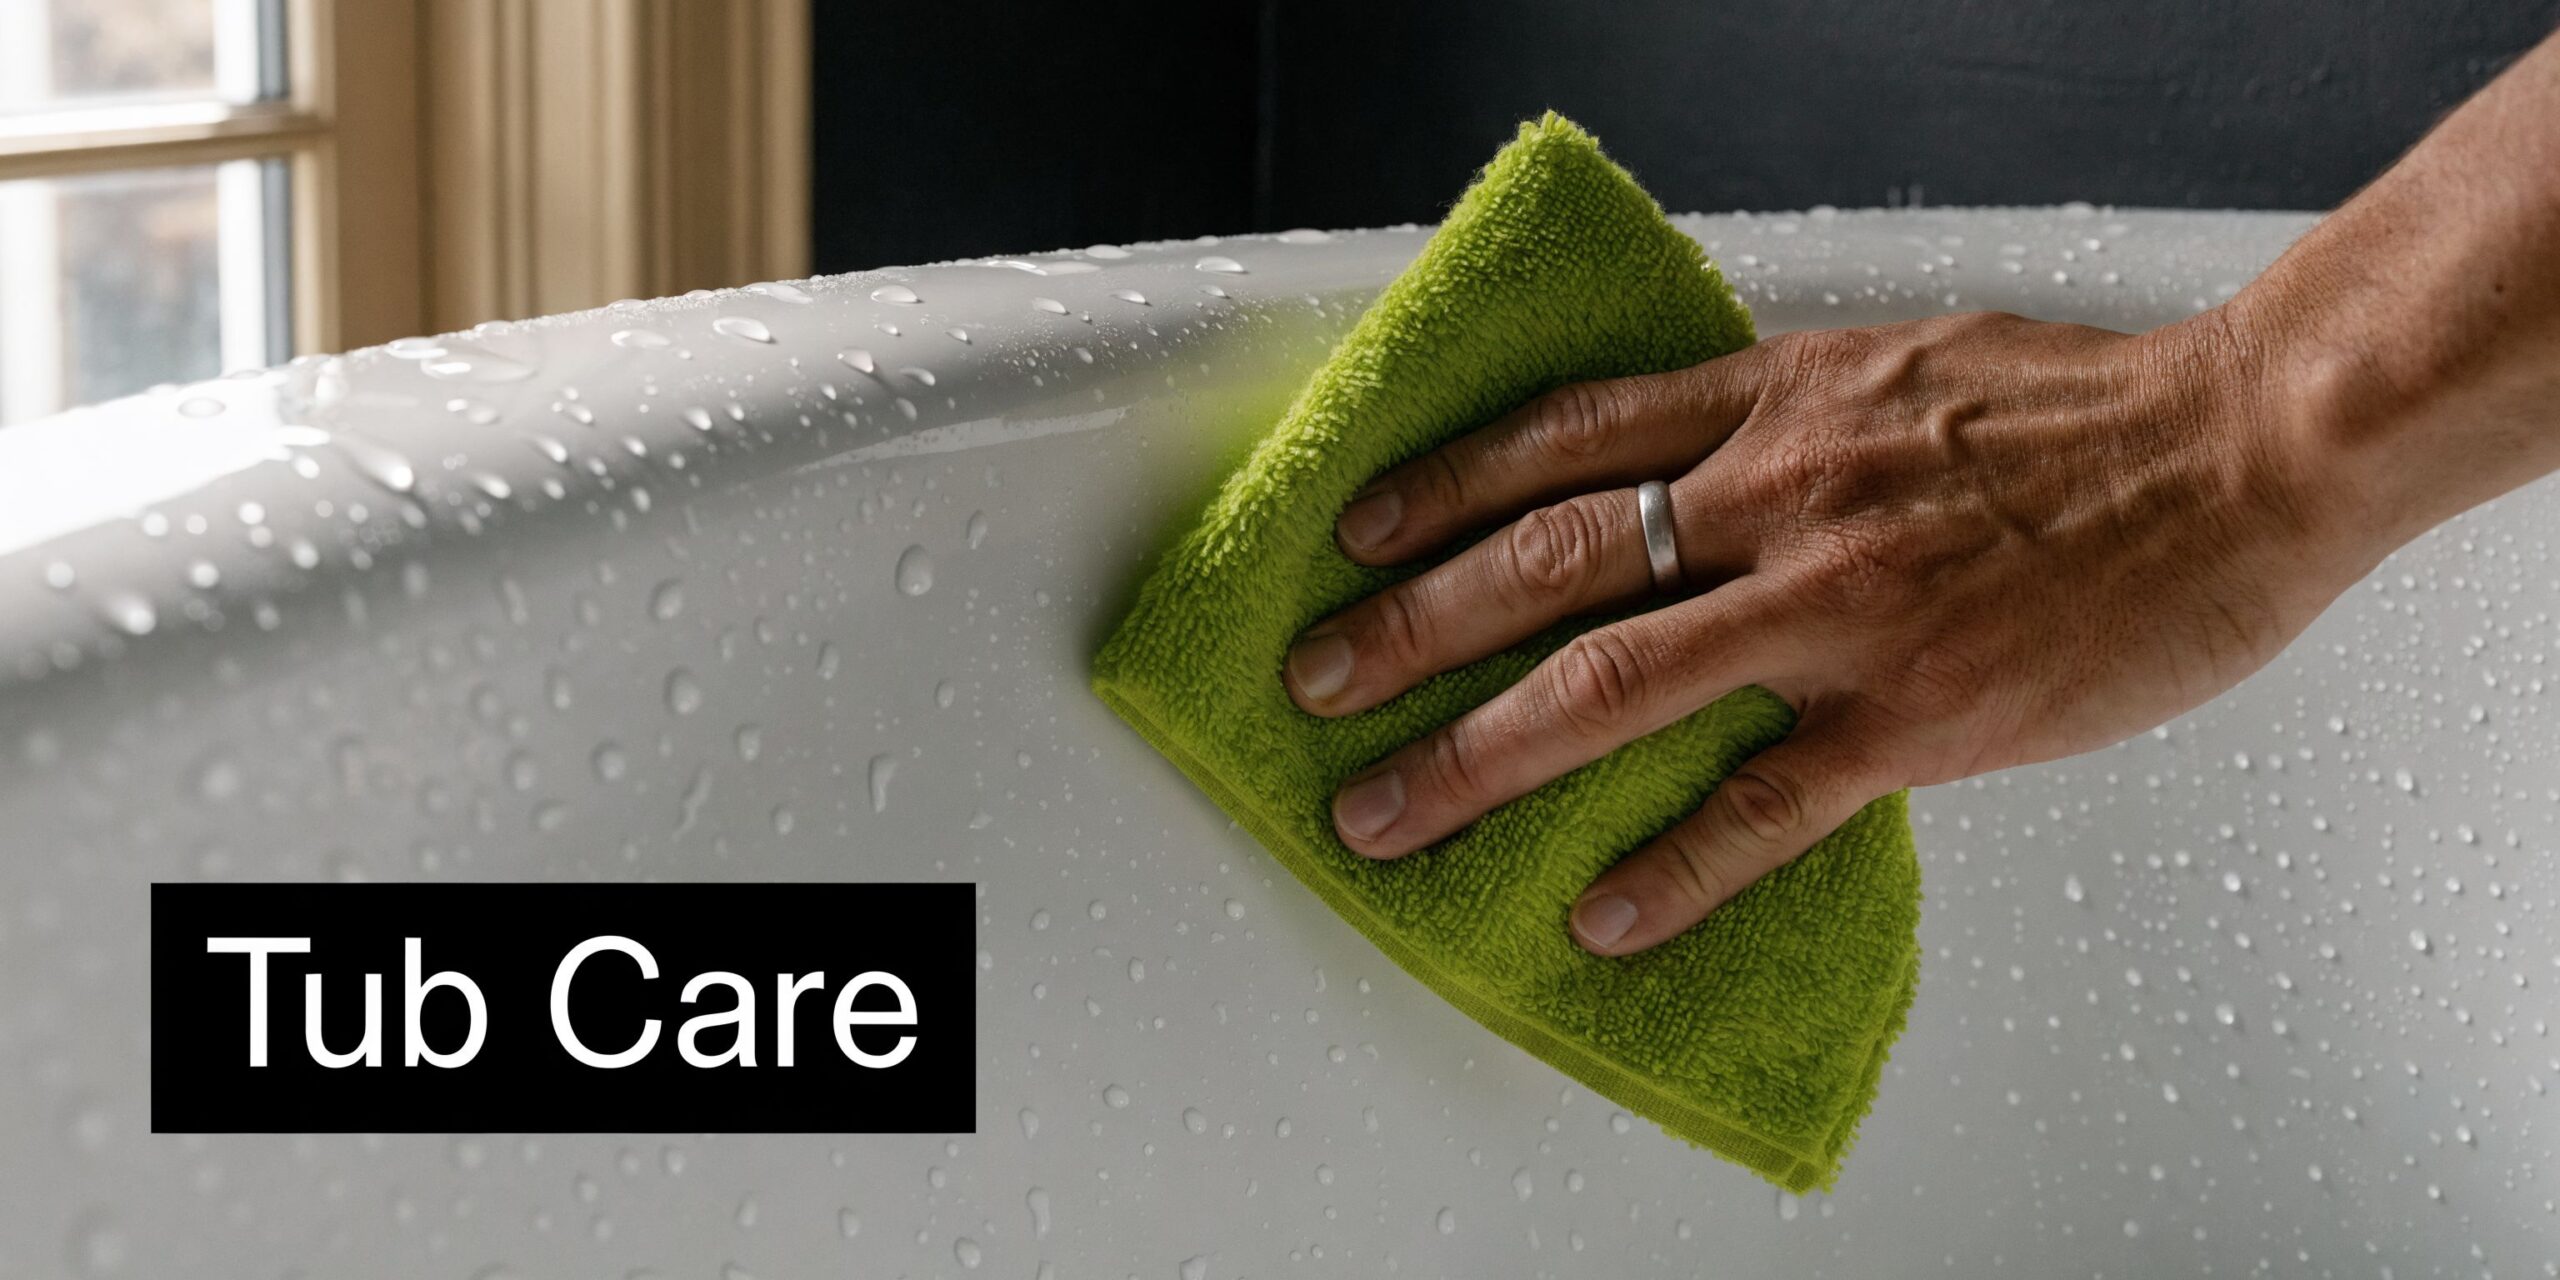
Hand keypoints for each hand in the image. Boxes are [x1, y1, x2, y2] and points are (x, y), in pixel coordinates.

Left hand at [1284, 310, 2386, 956]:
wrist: (2246, 448)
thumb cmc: (2086, 407)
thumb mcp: (1897, 361)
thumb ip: (1781, 410)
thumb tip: (1694, 457)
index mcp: (1773, 403)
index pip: (1561, 440)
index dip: (1440, 485)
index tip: (1356, 529)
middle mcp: (1778, 497)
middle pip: (1542, 564)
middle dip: (1406, 630)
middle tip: (1314, 683)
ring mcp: (1837, 610)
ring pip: (1608, 686)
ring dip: (1477, 755)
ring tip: (1386, 810)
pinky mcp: (1915, 716)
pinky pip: (1757, 806)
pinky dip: (1667, 867)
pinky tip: (1599, 917)